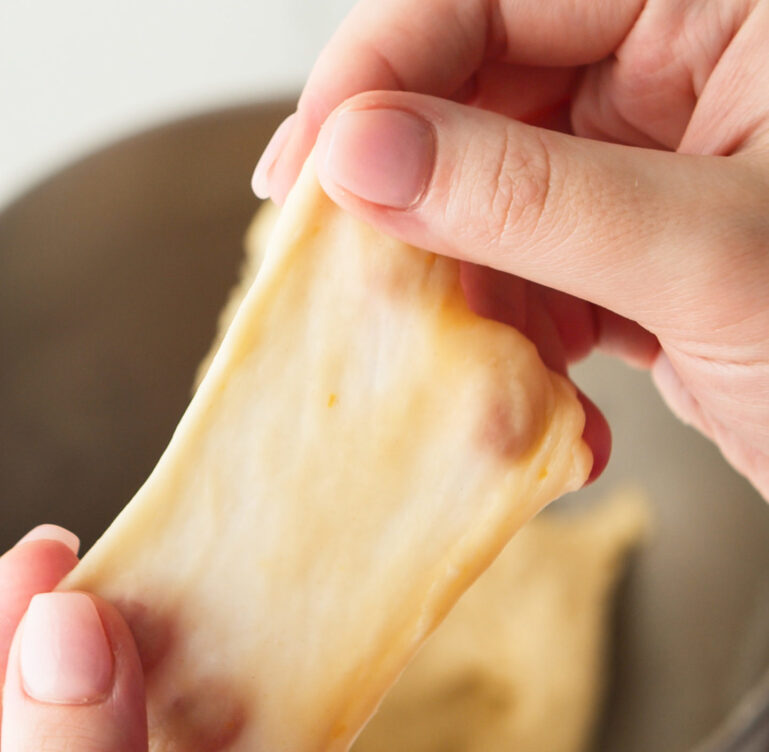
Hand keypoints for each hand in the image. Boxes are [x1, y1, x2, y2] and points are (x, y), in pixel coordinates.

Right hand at [254, 0, 768, 497]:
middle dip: (409, 195)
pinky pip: (527, 268)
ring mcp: (647, 159)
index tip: (314, 161)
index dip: (383, 67)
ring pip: (488, 193)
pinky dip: (513, 338)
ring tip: (461, 358)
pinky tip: (541, 395)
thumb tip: (362, 156)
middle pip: (476, 91)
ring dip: (460, 287)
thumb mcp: (704, 257)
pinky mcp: (630, 247)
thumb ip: (526, 197)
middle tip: (346, 270)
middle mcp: (678, 61)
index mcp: (720, 0)